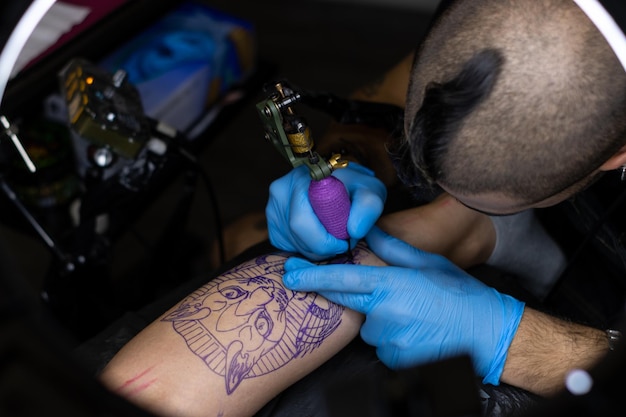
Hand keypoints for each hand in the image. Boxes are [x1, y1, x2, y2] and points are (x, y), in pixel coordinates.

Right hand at [266, 163, 385, 259]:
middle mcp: (281, 190)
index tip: (345, 241)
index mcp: (301, 179)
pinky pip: (287, 245)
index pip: (302, 223)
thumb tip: (354, 230)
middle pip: (296, 236)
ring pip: (292, 244)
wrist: (342, 183)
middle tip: (341, 241)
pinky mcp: (272, 221)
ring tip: (332, 235)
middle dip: (322, 247)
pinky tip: (319, 236)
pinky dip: (306, 248)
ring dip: (316, 249)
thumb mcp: (370, 191)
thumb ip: (367, 208)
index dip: (325, 241)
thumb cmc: (355, 187)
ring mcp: (272, 205)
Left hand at [282, 226, 524, 384]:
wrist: (488, 334)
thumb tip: (369, 231)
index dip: (310, 277)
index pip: (340, 280)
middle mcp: (384, 314)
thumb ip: (392, 249)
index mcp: (390, 285)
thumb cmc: (460, 294)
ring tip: (416, 317)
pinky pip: (382, 346)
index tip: (289, 273)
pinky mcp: (394, 363)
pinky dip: (394, 339)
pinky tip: (417, 332)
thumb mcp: (428, 264)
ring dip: (384, 321)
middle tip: (406, 300)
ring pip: (370, 327)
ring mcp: (388, 342)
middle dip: (369, 299)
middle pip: (355, 305)